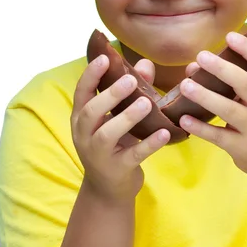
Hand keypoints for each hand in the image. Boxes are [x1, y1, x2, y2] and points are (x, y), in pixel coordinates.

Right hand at [71, 55, 169, 204]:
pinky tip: (165, 133)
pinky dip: (149, 144)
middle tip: (130, 79)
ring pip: (108, 134)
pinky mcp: (117, 169)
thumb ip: (131, 91)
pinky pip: (133, 155)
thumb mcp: (117, 117)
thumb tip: (146, 64)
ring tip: (147, 103)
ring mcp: (98, 154)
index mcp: (82, 117)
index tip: (104, 58)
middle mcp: (84, 134)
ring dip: (127, 117)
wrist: (108, 189)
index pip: (81, 91)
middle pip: (91, 111)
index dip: (91, 74)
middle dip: (110, 94)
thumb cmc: (114, 143)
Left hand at [179, 31, 246, 185]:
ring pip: (229, 110)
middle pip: (245, 83)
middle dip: (223, 69)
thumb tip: (192, 67)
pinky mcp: (242, 147)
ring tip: (184, 85)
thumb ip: (229, 84)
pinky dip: (200, 128)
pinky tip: (183, 119)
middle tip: (201, 56)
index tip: (230, 35)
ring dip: (206, 96)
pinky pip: (219, 136)